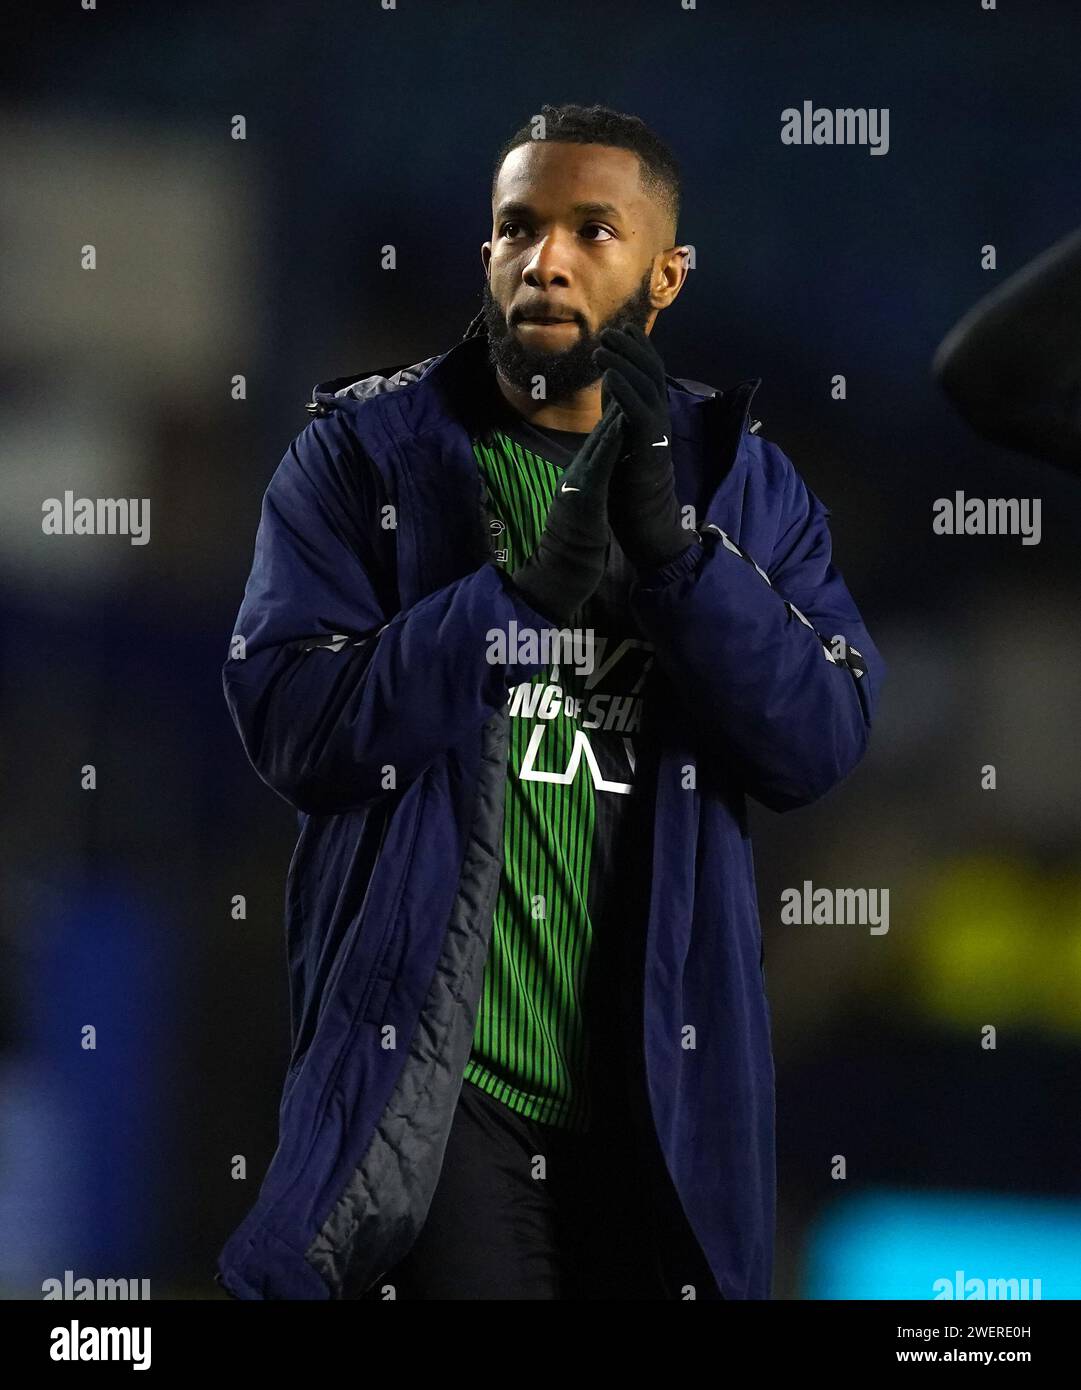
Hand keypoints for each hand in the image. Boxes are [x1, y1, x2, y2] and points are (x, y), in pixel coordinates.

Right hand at [506, 399, 624, 625]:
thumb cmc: (572, 545)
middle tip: (625, 365)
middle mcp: (579, 472)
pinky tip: (621, 422)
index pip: (602, 437)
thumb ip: (588, 486)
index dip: (614, 407)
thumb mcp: (583, 507)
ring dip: (613, 408)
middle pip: (601, 429)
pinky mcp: (585, 496)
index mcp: (582, 475)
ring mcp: (580, 482)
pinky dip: (611, 441)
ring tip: (625, 380)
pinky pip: (601, 463)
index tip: (627, 380)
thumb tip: (594, 472)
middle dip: (615, 397)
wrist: (559, 572)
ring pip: (600, 439)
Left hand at [592, 323, 695, 570]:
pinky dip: (624, 390)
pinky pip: (639, 411)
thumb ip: (618, 406)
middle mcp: (659, 415)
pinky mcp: (650, 445)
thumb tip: (610, 378)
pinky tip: (609, 376)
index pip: (648, 370)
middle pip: (651, 370)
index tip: (620, 327)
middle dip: (631, 347)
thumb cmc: (629, 481)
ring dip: (623, 362)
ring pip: (646, 385)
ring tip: (601, 347)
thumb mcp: (621, 431)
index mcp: (652, 412)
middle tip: (610, 330)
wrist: (643, 518)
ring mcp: (657, 429)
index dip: (637, 347)